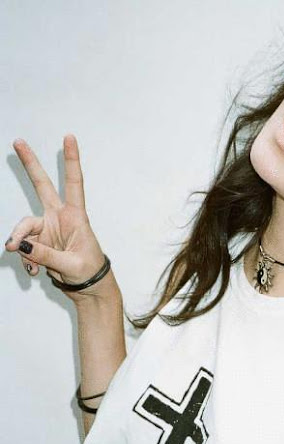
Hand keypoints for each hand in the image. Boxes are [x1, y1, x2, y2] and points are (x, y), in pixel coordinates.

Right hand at [6, 134, 114, 302]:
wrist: (89, 289)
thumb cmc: (90, 273)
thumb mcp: (71, 265)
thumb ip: (45, 255)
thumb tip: (21, 245)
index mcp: (76, 217)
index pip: (74, 184)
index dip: (71, 161)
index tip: (69, 137)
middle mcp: (59, 218)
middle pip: (42, 186)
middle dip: (30, 165)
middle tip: (17, 142)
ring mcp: (47, 229)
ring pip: (23, 229)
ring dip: (20, 246)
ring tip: (29, 266)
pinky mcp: (38, 243)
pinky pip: (23, 247)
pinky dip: (25, 260)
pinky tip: (33, 272)